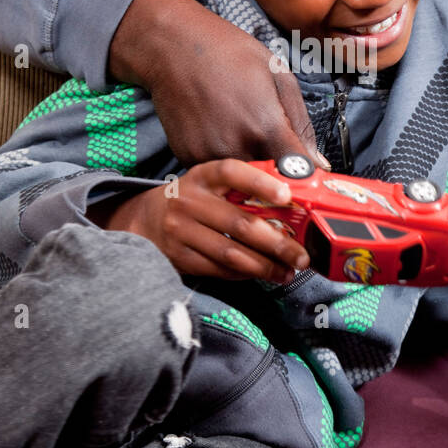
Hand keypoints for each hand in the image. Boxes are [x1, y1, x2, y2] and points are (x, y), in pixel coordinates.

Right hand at [91, 159, 310, 283]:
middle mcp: (189, 201)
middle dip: (277, 243)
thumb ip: (244, 187)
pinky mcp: (179, 257)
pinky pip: (219, 270)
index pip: (232, 172)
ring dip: (265, 267)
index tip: (287, 195)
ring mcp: (182, 231)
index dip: (260, 183)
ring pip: (231, 253)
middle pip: (240, 223)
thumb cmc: (194, 198)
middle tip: (302, 256)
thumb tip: (293, 198)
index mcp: (203, 176)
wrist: (146, 219)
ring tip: (288, 272)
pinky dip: (245, 274)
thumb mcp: (211, 182)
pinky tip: (262, 274)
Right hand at [108, 0, 328, 168]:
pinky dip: (224, 160)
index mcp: (265, 126)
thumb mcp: (279, 77)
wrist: (175, 47)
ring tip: (243, 131)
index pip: (296, 174)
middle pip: (268, 181)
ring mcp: (208, 154)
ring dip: (249, 167)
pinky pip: (215, 172)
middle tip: (273, 147)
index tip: (308, 176)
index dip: (305, 179)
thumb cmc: (230, 53)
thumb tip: (318, 164)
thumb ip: (301, 125)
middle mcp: (236, 146)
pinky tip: (221, 132)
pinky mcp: (187, 156)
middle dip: (276, 173)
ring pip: (240, 180)